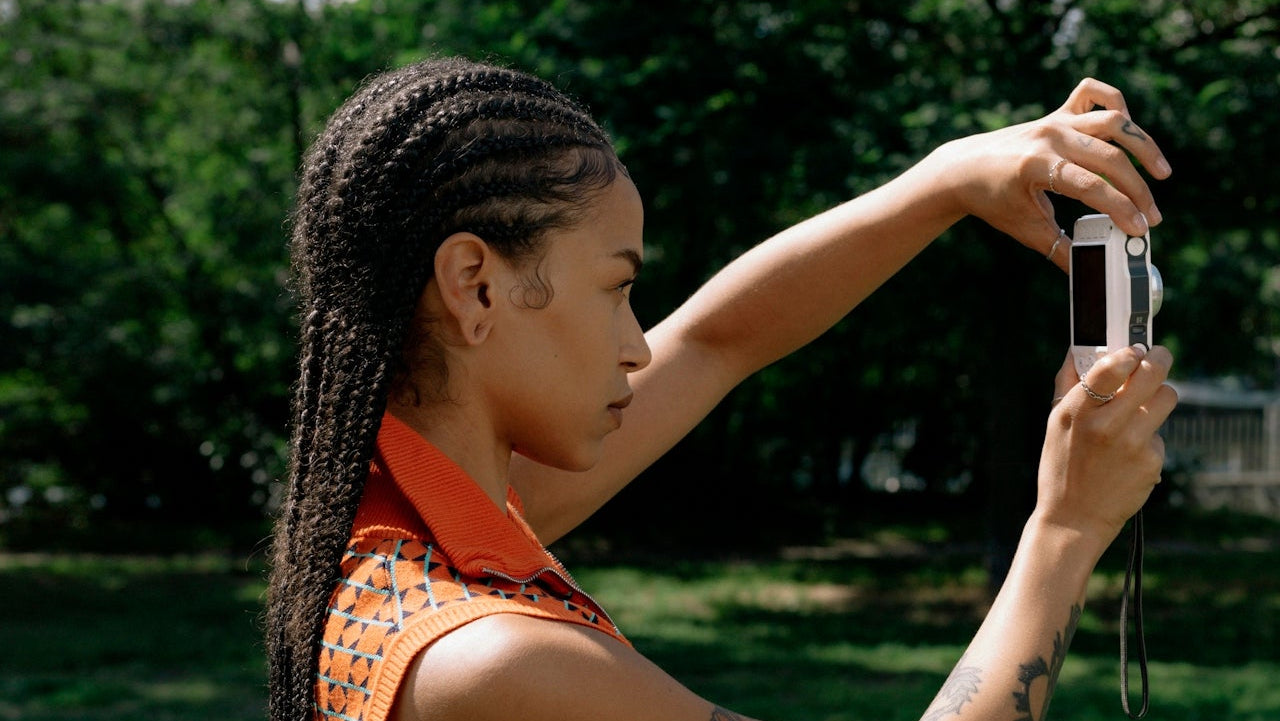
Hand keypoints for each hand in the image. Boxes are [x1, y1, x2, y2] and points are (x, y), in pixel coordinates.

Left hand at [935, 78, 1172, 270]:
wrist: (961, 169)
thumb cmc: (991, 199)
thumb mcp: (1023, 228)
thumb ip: (1058, 249)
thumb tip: (1086, 273)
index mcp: (1036, 165)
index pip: (1091, 186)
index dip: (1121, 209)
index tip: (1140, 229)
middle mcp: (1049, 136)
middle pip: (1109, 157)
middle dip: (1137, 190)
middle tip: (1152, 216)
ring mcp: (1054, 121)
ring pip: (1112, 122)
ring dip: (1142, 145)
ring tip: (1161, 173)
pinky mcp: (1057, 114)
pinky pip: (1092, 94)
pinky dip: (1114, 102)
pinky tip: (1128, 128)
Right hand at [1035, 345, 1177, 550]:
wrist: (1074, 518)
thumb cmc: (1062, 466)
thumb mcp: (1055, 424)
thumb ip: (1068, 383)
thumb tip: (1078, 348)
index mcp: (1076, 412)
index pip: (1110, 368)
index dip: (1128, 353)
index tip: (1134, 349)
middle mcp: (1105, 426)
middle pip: (1151, 375)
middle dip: (1159, 359)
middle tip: (1158, 356)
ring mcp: (1132, 444)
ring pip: (1165, 397)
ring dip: (1158, 395)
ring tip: (1143, 405)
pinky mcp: (1151, 461)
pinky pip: (1160, 433)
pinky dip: (1149, 437)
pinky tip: (1130, 454)